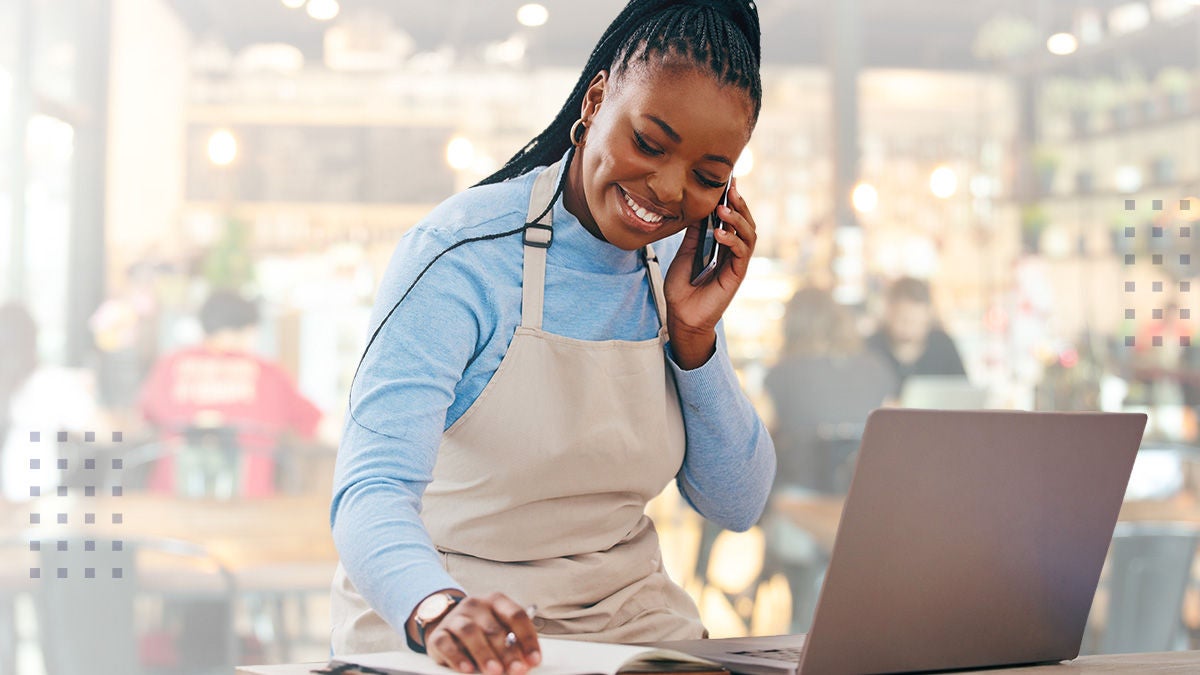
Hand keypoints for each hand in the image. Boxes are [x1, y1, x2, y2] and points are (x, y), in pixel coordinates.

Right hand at [424, 593, 540, 674]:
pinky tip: (467, 669)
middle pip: (494, 628)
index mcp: (496, 601)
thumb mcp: (498, 629)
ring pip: (470, 632)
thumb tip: (525, 662)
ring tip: (495, 671)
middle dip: (508, 652)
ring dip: (484, 653)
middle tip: (517, 669)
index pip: (516, 615)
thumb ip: (512, 641)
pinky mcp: (439, 633)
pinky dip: (457, 657)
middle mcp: (476, 605)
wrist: (446, 624)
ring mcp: (455, 618)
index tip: (534, 659)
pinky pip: (445, 643)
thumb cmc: (481, 630)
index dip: (528, 638)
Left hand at [663, 179, 758, 368]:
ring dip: (738, 219)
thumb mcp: (685, 253)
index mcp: (721, 244)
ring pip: (749, 234)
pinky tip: (720, 233)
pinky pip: (741, 253)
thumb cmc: (682, 288)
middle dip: (739, 203)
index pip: (732, 217)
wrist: (681, 316)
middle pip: (745, 222)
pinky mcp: (736, 275)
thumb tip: (698, 208)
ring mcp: (736, 262)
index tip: (729, 180)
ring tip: (724, 208)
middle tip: (731, 187)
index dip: (732, 199)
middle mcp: (732, 251)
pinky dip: (733, 240)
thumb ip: (695, 233)